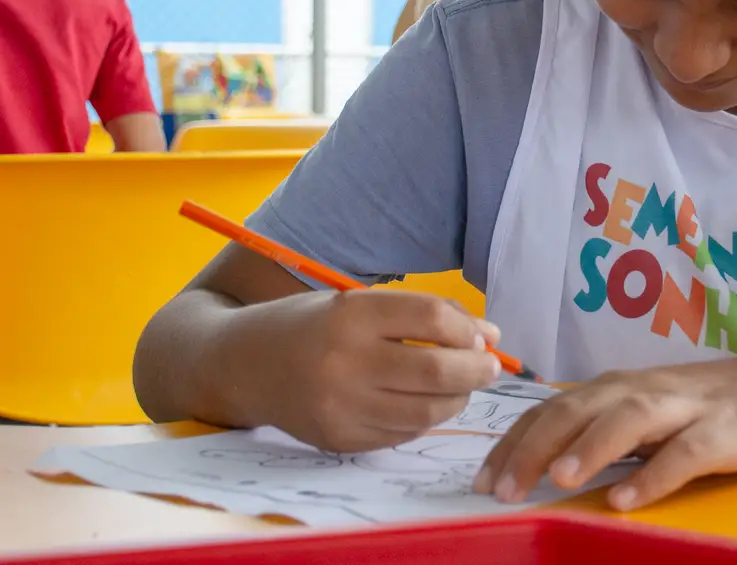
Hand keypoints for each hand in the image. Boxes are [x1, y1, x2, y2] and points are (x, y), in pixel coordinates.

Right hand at [230, 289, 501, 452]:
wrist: (240, 365)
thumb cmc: (311, 325)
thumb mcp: (359, 303)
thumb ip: (423, 315)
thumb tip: (491, 337)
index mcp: (351, 314)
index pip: (432, 318)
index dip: (468, 329)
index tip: (481, 337)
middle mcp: (344, 361)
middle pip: (436, 370)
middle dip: (477, 370)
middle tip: (489, 367)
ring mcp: (339, 406)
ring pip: (427, 410)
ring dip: (458, 398)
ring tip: (461, 386)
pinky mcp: (338, 438)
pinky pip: (402, 433)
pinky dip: (425, 418)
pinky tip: (424, 403)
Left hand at [473, 352, 736, 510]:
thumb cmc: (711, 406)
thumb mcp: (649, 412)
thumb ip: (603, 429)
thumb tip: (543, 459)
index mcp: (621, 387)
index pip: (554, 409)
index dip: (515, 441)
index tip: (481, 477)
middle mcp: (646, 390)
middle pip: (581, 409)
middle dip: (536, 446)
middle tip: (500, 487)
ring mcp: (687, 409)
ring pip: (630, 419)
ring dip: (590, 447)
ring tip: (557, 480)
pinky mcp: (725, 432)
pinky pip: (685, 454)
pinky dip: (654, 476)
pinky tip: (627, 499)